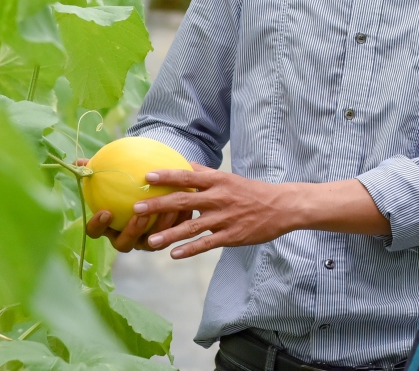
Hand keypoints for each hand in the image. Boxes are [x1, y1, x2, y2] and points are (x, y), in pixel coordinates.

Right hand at [76, 158, 187, 252]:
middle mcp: (126, 238)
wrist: (151, 190)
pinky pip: (171, 235)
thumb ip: (97, 170)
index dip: (98, 225)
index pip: (95, 232)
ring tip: (167, 209)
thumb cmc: (125, 182)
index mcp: (108, 226)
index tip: (105, 211)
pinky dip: (177, 223)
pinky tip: (186, 206)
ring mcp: (145, 242)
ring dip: (159, 228)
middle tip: (140, 214)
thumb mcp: (113, 175)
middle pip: (124, 243)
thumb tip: (78, 161)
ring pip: (151, 243)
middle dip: (132, 231)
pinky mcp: (165, 239)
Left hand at [132, 166, 305, 258]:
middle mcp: (219, 198)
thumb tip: (185, 164)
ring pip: (192, 227)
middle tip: (137, 208)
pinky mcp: (231, 236)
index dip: (167, 176)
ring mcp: (225, 218)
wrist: (281, 207)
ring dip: (169, 234)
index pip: (188, 176)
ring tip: (149, 241)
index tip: (147, 176)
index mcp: (218, 181)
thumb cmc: (251, 191)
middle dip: (159, 205)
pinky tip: (174, 255)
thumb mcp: (229, 178)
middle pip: (184, 201)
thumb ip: (206, 173)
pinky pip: (207, 243)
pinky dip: (190, 249)